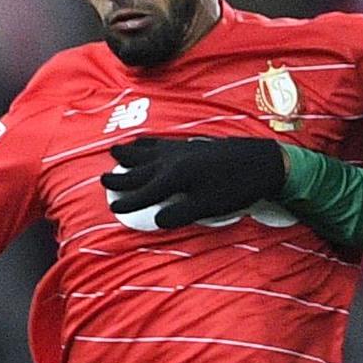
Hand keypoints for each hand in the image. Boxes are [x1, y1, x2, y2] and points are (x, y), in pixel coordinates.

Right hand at [102, 136, 287, 228]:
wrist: (260, 162)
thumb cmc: (235, 188)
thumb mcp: (207, 207)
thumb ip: (180, 214)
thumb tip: (157, 220)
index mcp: (174, 177)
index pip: (144, 193)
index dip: (128, 201)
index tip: (113, 207)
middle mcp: (173, 161)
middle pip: (140, 170)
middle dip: (121, 176)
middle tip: (102, 179)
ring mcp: (182, 150)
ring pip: (148, 151)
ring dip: (131, 153)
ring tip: (116, 152)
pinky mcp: (192, 145)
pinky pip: (162, 143)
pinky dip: (149, 143)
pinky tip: (147, 142)